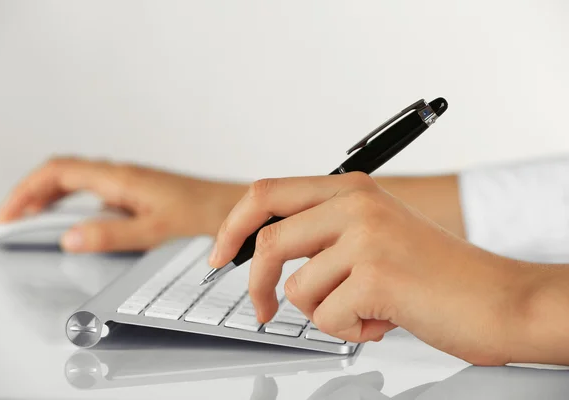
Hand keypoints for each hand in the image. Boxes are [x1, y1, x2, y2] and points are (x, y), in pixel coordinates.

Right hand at [0, 156, 245, 251]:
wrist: (239, 207)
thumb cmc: (206, 214)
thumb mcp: (155, 230)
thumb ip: (112, 234)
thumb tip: (69, 237)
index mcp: (121, 179)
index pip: (59, 172)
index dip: (28, 189)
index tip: (9, 214)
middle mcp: (124, 176)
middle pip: (65, 174)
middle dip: (34, 193)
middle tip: (14, 220)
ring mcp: (133, 183)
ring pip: (81, 182)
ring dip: (54, 198)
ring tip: (37, 221)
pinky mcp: (143, 193)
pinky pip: (99, 193)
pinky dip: (78, 205)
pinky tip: (81, 224)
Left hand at [211, 173, 530, 365]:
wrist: (500, 298)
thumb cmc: (436, 274)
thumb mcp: (375, 234)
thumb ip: (325, 233)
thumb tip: (264, 252)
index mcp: (352, 188)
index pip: (268, 193)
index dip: (233, 226)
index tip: (219, 256)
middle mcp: (356, 203)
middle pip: (268, 241)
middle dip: (256, 284)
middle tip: (261, 310)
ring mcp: (366, 236)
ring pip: (298, 289)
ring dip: (327, 312)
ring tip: (369, 307)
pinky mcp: (375, 274)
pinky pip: (328, 317)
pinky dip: (352, 330)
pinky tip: (387, 318)